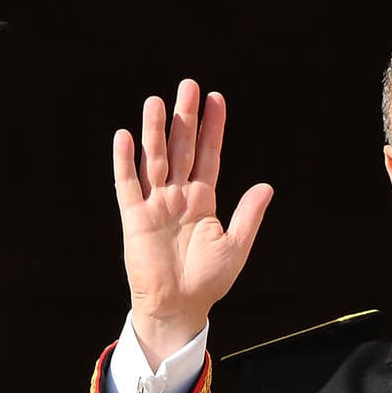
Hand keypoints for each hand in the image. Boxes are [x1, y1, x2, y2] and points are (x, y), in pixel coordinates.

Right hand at [113, 79, 272, 364]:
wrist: (179, 307)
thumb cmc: (207, 282)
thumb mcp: (235, 246)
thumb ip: (248, 215)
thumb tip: (266, 186)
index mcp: (203, 201)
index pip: (209, 155)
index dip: (212, 128)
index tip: (216, 98)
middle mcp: (178, 197)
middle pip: (182, 149)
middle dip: (184, 118)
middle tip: (188, 85)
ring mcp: (155, 205)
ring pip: (155, 160)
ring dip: (155, 131)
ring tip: (156, 101)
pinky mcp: (135, 218)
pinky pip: (128, 184)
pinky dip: (125, 161)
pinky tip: (124, 136)